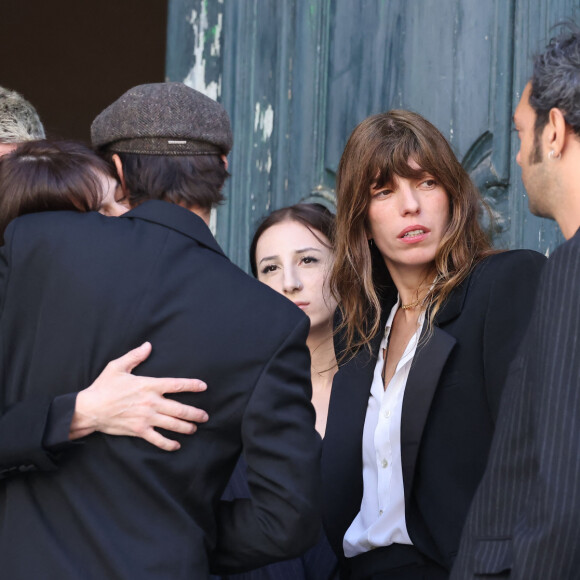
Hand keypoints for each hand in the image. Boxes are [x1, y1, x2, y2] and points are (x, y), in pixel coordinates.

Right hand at [71, 342, 207, 450]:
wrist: (89, 409)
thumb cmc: (103, 387)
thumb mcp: (117, 366)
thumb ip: (135, 356)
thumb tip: (148, 345)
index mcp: (149, 385)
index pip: (176, 385)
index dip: (192, 385)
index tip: (203, 386)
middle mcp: (151, 402)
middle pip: (180, 408)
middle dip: (195, 413)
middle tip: (205, 416)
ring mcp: (146, 418)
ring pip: (173, 424)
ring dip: (187, 427)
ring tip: (195, 428)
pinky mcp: (139, 430)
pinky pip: (158, 439)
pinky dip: (169, 444)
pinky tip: (176, 445)